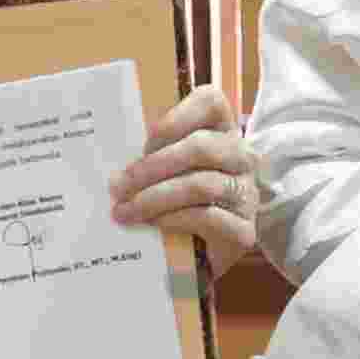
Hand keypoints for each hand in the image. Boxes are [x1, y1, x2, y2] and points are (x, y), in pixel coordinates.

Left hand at [107, 89, 259, 274]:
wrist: (198, 256)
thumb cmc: (176, 202)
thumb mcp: (166, 170)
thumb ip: (150, 154)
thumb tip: (113, 156)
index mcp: (222, 130)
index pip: (212, 102)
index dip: (177, 117)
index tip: (145, 140)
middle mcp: (241, 157)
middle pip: (202, 148)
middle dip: (154, 165)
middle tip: (119, 185)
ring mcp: (245, 194)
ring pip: (200, 185)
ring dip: (155, 198)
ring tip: (125, 210)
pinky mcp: (244, 230)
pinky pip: (208, 218)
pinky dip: (174, 219)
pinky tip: (152, 224)